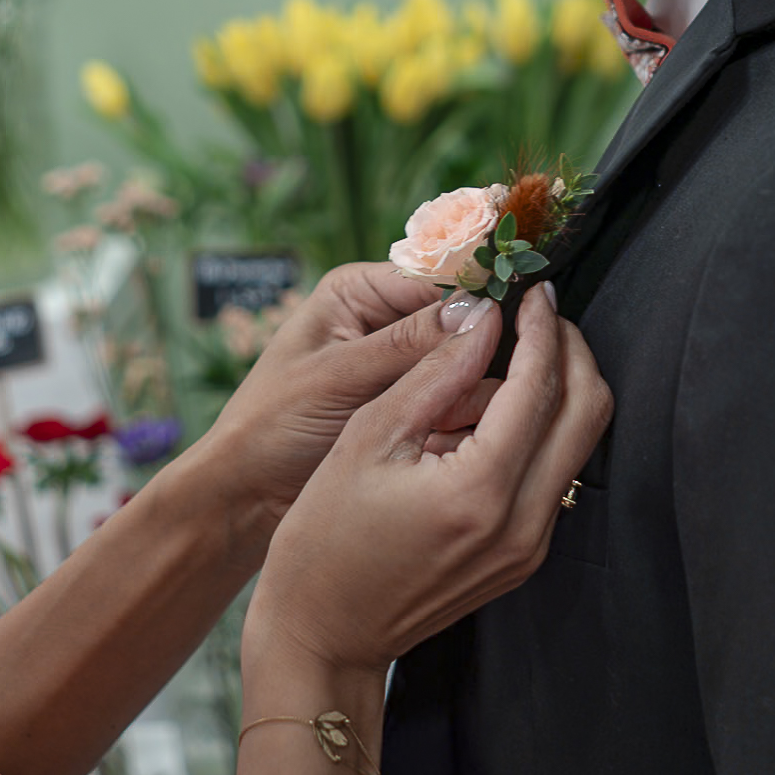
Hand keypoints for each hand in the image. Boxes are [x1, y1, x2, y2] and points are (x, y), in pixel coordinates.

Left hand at [202, 262, 498, 537]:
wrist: (245, 497)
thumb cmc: (271, 426)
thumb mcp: (337, 378)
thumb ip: (406, 345)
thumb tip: (480, 311)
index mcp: (358, 290)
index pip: (436, 277)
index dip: (481, 296)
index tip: (527, 314)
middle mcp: (382, 317)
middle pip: (456, 317)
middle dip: (484, 342)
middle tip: (530, 365)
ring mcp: (397, 363)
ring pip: (460, 359)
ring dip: (480, 379)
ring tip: (516, 399)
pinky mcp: (405, 404)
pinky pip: (451, 396)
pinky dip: (469, 410)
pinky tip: (493, 426)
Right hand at [243, 284, 612, 675]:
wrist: (323, 633)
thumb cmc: (325, 536)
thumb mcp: (368, 436)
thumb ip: (434, 372)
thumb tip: (482, 318)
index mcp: (481, 489)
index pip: (540, 385)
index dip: (540, 326)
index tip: (529, 289)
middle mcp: (522, 523)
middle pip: (588, 411)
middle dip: (570, 349)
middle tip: (535, 313)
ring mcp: (529, 547)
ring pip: (577, 442)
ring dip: (556, 388)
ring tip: (501, 359)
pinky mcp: (523, 557)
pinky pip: (552, 474)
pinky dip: (537, 429)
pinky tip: (487, 412)